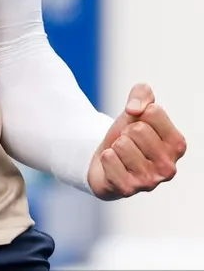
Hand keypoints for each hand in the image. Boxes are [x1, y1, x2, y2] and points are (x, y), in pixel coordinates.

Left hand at [87, 83, 185, 200]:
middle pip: (137, 129)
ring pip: (122, 144)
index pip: (153, 111)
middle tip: (129, 142)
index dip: (139, 113)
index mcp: (177, 145)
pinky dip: (106, 157)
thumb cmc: (128, 134)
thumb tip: (134, 109)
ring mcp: (149, 181)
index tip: (140, 125)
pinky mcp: (128, 189)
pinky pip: (109, 159)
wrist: (106, 158)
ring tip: (122, 155)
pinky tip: (113, 165)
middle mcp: (168, 167)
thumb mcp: (136, 108)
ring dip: (116, 145)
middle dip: (127, 131)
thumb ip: (141, 93)